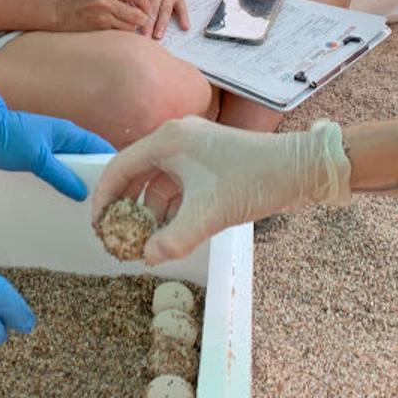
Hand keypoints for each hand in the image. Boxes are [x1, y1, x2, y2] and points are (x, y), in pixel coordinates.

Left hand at [0, 84, 115, 199]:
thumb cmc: (4, 135)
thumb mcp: (35, 157)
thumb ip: (59, 174)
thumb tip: (82, 192)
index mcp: (68, 134)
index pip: (100, 149)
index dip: (110, 166)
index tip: (118, 188)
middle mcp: (61, 141)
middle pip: (86, 162)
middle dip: (93, 181)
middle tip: (100, 205)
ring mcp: (47, 150)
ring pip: (69, 170)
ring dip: (74, 185)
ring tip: (80, 208)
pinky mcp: (34, 158)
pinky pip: (52, 173)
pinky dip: (57, 185)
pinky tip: (56, 201)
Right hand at [54, 0, 150, 32]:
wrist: (59, 12)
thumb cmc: (80, 0)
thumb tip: (138, 4)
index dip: (146, 3)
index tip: (145, 8)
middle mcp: (107, 1)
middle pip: (138, 14)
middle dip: (142, 19)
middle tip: (141, 20)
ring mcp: (103, 16)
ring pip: (130, 26)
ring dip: (131, 27)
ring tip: (125, 24)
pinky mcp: (99, 28)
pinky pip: (119, 33)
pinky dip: (121, 32)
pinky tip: (116, 29)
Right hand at [91, 117, 350, 263]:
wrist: (300, 169)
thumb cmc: (254, 180)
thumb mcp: (210, 214)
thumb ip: (174, 239)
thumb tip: (147, 259)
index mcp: (168, 140)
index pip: (120, 167)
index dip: (104, 196)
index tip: (97, 224)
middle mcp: (176, 138)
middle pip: (136, 173)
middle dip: (125, 206)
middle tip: (115, 234)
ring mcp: (194, 148)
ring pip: (158, 181)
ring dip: (148, 209)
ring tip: (141, 239)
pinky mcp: (208, 160)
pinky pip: (177, 184)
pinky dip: (169, 206)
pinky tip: (168, 230)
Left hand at [122, 0, 188, 38]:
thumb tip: (121, 4)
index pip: (139, 1)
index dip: (135, 13)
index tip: (131, 26)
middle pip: (152, 9)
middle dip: (148, 24)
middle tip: (143, 38)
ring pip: (165, 10)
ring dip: (162, 24)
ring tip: (158, 36)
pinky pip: (182, 7)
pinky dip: (184, 17)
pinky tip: (185, 27)